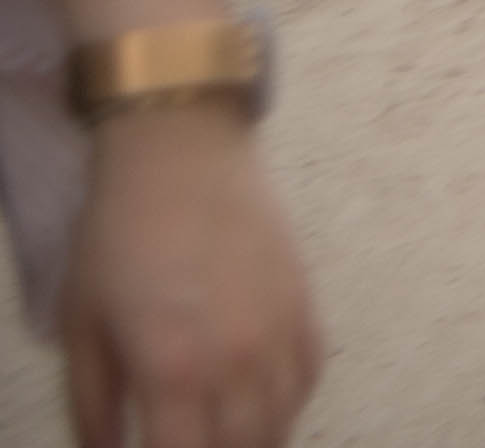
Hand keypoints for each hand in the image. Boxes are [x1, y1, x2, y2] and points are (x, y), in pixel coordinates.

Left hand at [57, 104, 320, 447]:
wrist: (183, 158)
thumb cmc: (118, 239)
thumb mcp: (82, 327)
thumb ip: (92, 405)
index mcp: (174, 369)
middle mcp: (238, 359)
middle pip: (245, 447)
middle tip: (189, 439)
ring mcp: (280, 330)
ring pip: (283, 420)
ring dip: (254, 439)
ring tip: (223, 434)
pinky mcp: (305, 303)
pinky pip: (308, 376)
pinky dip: (287, 403)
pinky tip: (260, 403)